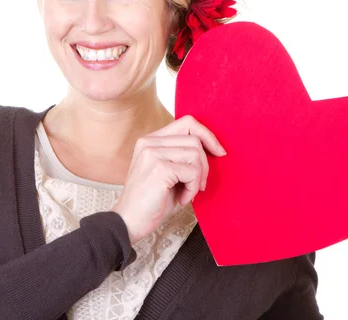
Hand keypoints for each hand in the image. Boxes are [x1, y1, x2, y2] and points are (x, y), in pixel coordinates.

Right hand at [111, 115, 225, 245]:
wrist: (129, 223)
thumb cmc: (151, 201)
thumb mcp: (168, 172)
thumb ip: (182, 155)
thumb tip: (214, 148)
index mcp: (150, 140)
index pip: (188, 123)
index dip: (207, 136)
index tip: (218, 152)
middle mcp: (149, 142)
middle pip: (195, 139)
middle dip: (205, 164)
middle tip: (198, 185)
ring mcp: (153, 153)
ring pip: (196, 154)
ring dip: (198, 178)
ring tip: (187, 193)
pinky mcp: (159, 168)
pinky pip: (192, 172)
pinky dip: (192, 189)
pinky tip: (182, 199)